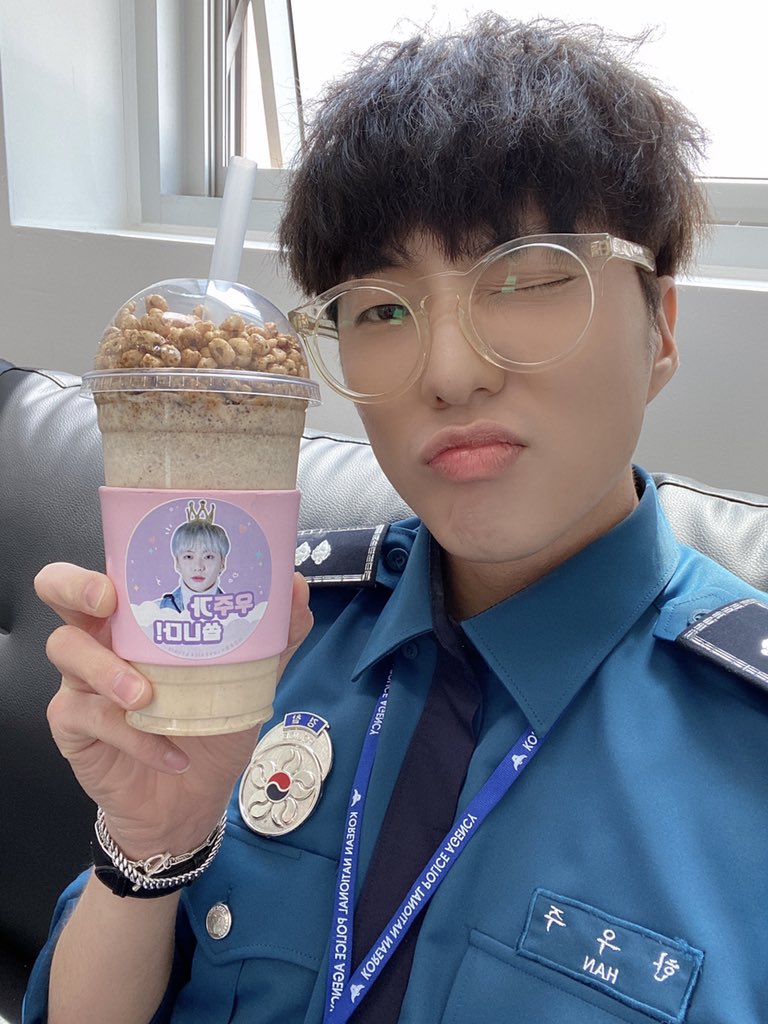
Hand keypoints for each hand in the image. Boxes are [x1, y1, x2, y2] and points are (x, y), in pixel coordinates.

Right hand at [35, 563, 312, 859]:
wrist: (193, 797)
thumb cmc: (211, 725)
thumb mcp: (250, 681)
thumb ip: (274, 637)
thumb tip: (296, 586)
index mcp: (139, 617)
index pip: (107, 569)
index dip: (104, 559)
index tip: (125, 571)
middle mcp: (103, 638)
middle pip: (58, 590)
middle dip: (75, 588)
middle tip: (107, 604)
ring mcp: (82, 680)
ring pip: (67, 650)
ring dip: (107, 671)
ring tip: (145, 696)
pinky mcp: (73, 725)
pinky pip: (89, 717)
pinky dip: (133, 736)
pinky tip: (171, 754)